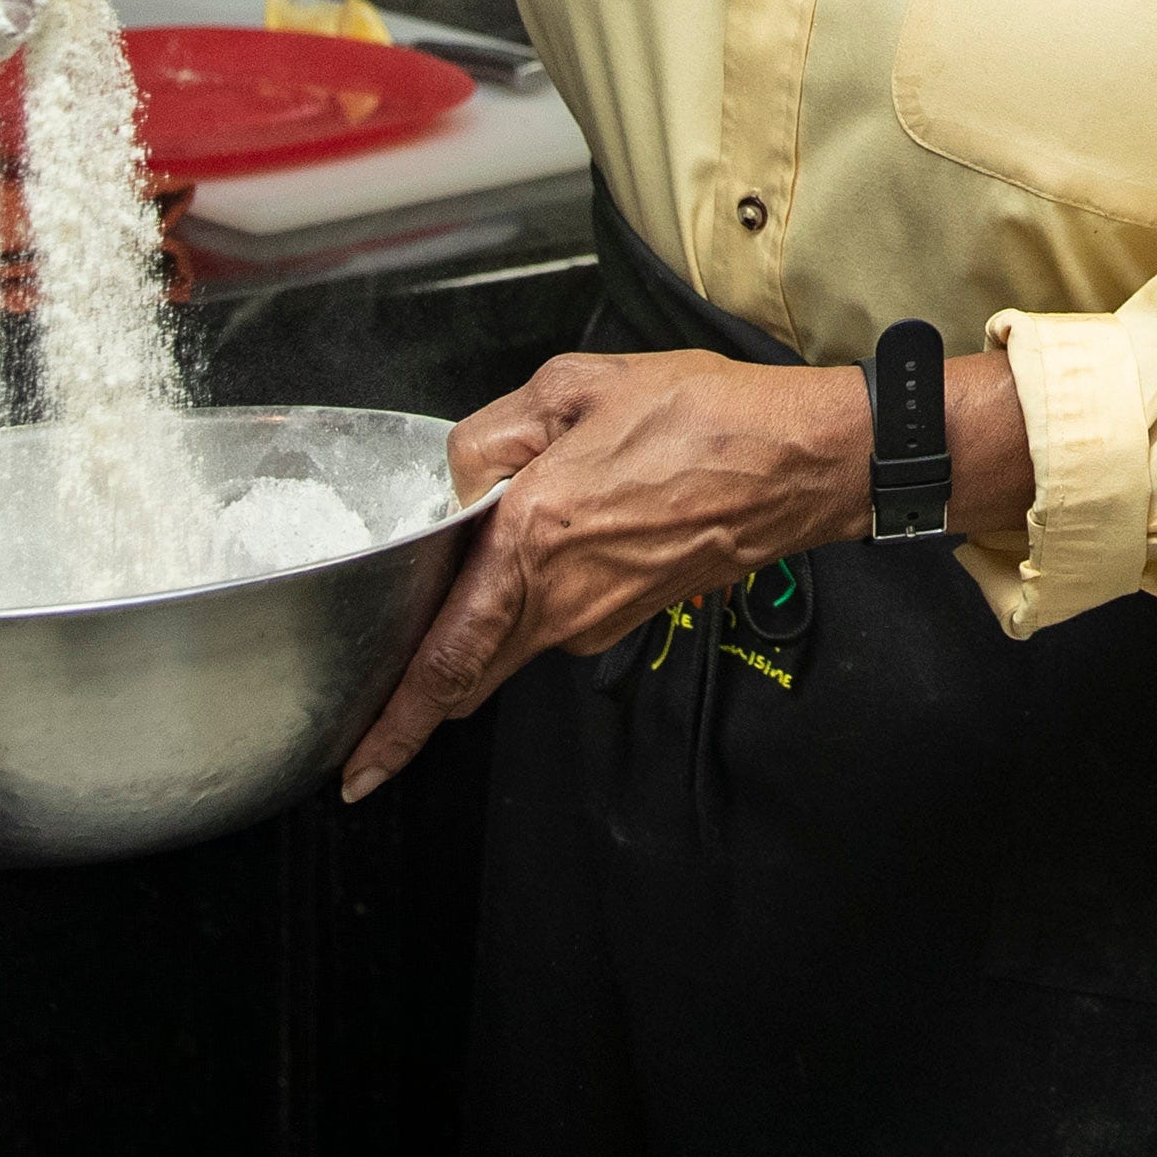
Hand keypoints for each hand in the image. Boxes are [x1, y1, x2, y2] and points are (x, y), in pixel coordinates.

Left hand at [337, 351, 869, 800]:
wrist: (797, 461)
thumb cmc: (702, 419)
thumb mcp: (575, 387)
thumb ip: (493, 435)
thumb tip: (460, 478)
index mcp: (531, 541)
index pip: (445, 661)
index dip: (396, 726)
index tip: (359, 770)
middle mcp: (560, 600)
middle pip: (469, 674)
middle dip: (422, 694)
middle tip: (377, 707)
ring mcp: (598, 617)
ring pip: (512, 641)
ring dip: (487, 619)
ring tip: (493, 556)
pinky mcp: (628, 615)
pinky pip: (557, 618)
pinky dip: (537, 596)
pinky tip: (555, 538)